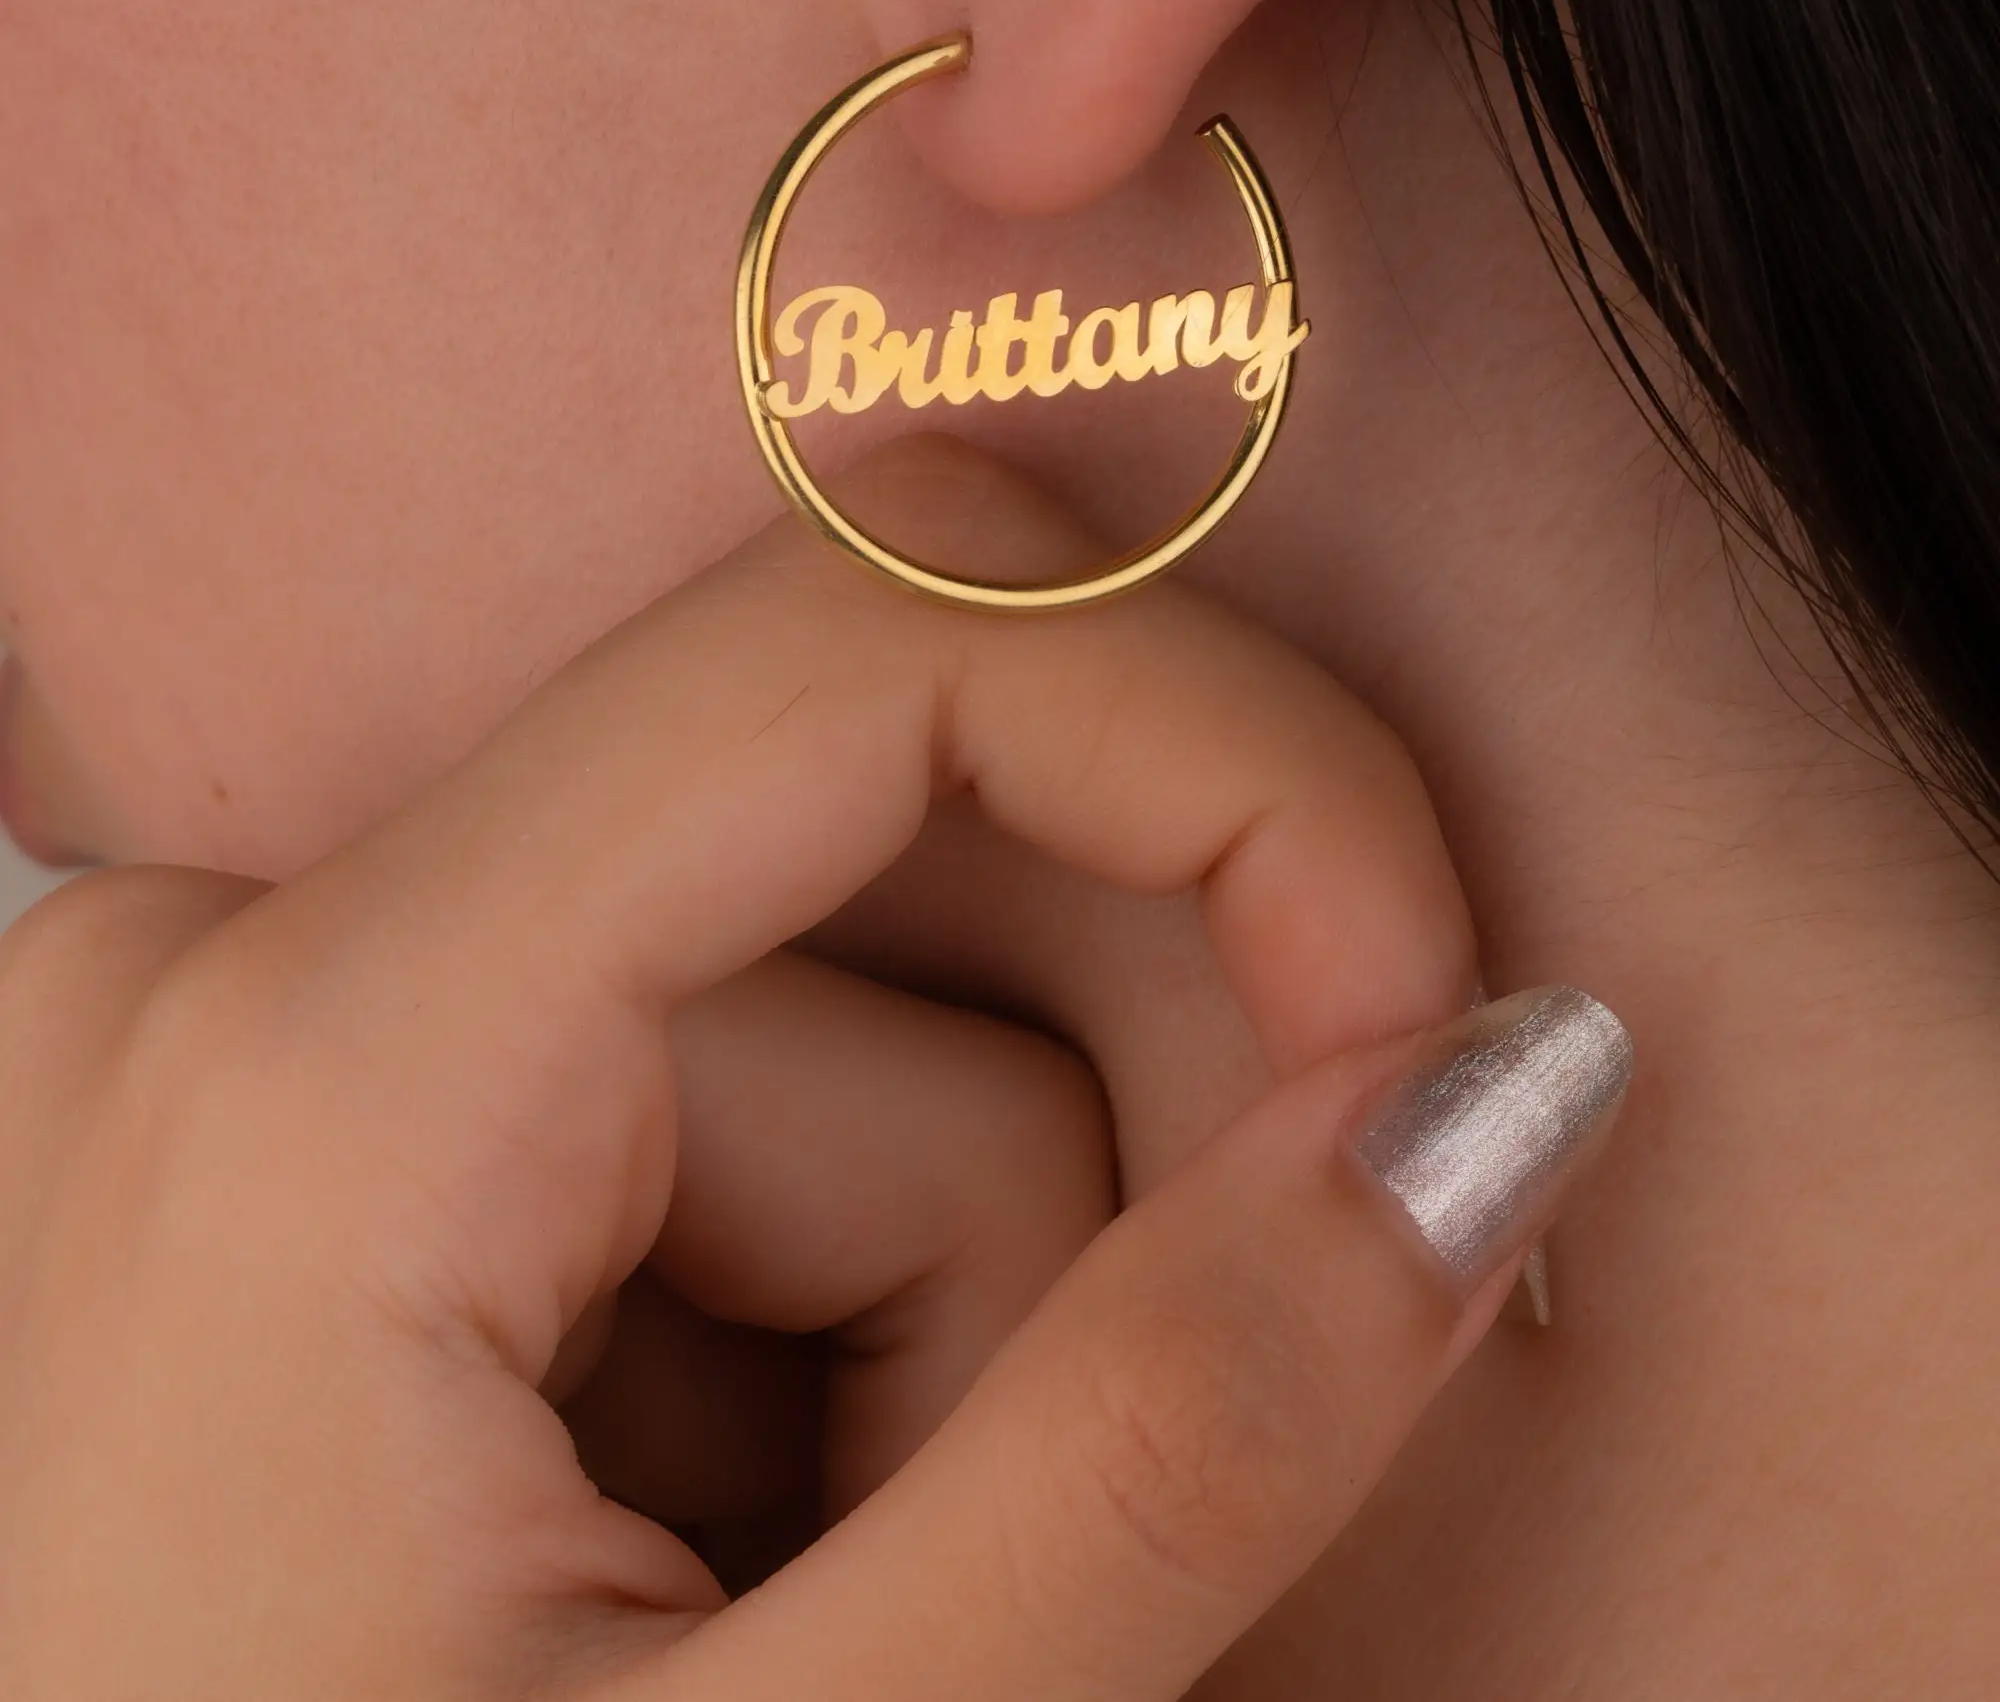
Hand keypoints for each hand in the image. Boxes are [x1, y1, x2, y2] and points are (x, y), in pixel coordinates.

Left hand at [0, 448, 1625, 1699]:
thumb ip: (1170, 1436)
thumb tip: (1513, 1082)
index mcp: (307, 1061)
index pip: (863, 648)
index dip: (1226, 770)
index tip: (1431, 1048)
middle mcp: (237, 969)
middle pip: (875, 946)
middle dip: (1022, 1270)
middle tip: (935, 1622)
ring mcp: (247, 1061)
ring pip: (815, 1086)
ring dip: (902, 1383)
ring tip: (752, 1657)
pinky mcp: (290, 1152)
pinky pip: (685, 1155)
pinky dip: (767, 1382)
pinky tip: (647, 1604)